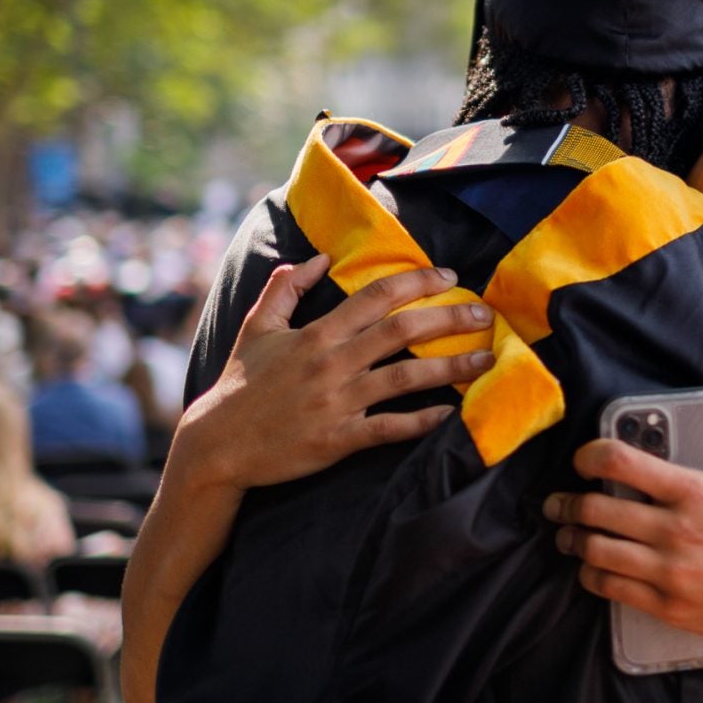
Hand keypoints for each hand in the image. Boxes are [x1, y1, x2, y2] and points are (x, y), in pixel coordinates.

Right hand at [176, 256, 493, 491]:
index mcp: (317, 333)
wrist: (216, 444)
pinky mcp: (338, 439)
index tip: (450, 275)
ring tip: (485, 361)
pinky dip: (422, 420)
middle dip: (449, 319)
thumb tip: (319, 257)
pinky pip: (390, 428)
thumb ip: (286, 287)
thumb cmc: (240, 384)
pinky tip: (450, 413)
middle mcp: (332, 363)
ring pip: (405, 379)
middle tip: (485, 315)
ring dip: (451, 368)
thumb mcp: (257, 326)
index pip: (377, 297)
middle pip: (402, 332)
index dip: (417, 282)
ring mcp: (337, 403)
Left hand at [543, 425, 702, 644]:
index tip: (583, 461)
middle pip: (594, 510)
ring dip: (572, 541)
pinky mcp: (669, 605)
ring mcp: (669, 570)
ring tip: (568, 536)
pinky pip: (611, 588)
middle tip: (559, 503)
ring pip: (594, 551)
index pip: (618, 462)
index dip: (589, 456)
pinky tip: (591, 569)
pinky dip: (592, 576)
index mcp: (693, 490)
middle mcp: (674, 529)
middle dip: (567, 504)